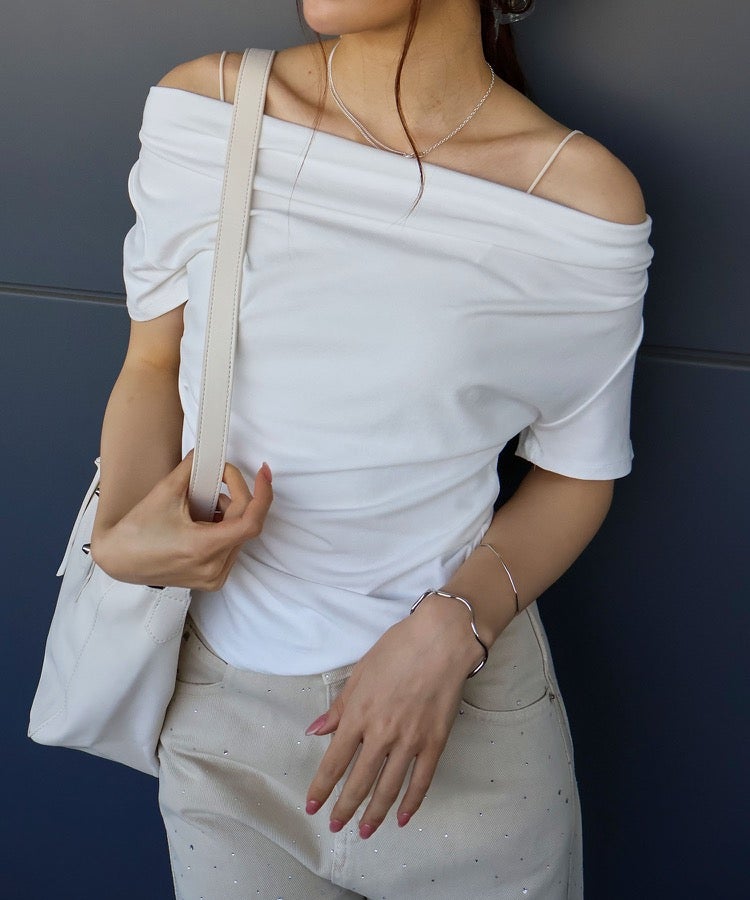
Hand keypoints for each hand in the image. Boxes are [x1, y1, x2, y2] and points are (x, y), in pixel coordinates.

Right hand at [91, 451, 272, 589]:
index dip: (262, 495)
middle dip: (237, 495)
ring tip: (205, 499)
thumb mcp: (165, 492)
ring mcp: (214, 577)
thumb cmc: (137, 531)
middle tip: (219, 475)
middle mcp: (213, 569)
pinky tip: (205, 517)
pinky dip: (225, 527)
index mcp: (203, 549)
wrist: (118, 560)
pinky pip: (231, 547)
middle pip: (244, 524)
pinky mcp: (212, 579)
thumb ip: (193, 468)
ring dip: (231, 512)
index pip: (251, 522)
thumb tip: (210, 452)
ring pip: (239, 535)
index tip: (263, 474)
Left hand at [304, 596, 483, 838]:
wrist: (441, 639)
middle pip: (359, 781)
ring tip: (365, 831)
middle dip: (345, 808)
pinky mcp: (435, 742)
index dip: (322, 787)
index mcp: (359, 714)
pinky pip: (421, 780)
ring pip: (389, 788)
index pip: (334, 761)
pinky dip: (411, 802)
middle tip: (336, 827)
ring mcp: (410, 741)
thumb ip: (340, 707)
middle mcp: (382, 733)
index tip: (312, 806)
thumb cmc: (398, 648)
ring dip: (374, 813)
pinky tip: (402, 818)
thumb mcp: (360, 672)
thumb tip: (316, 731)